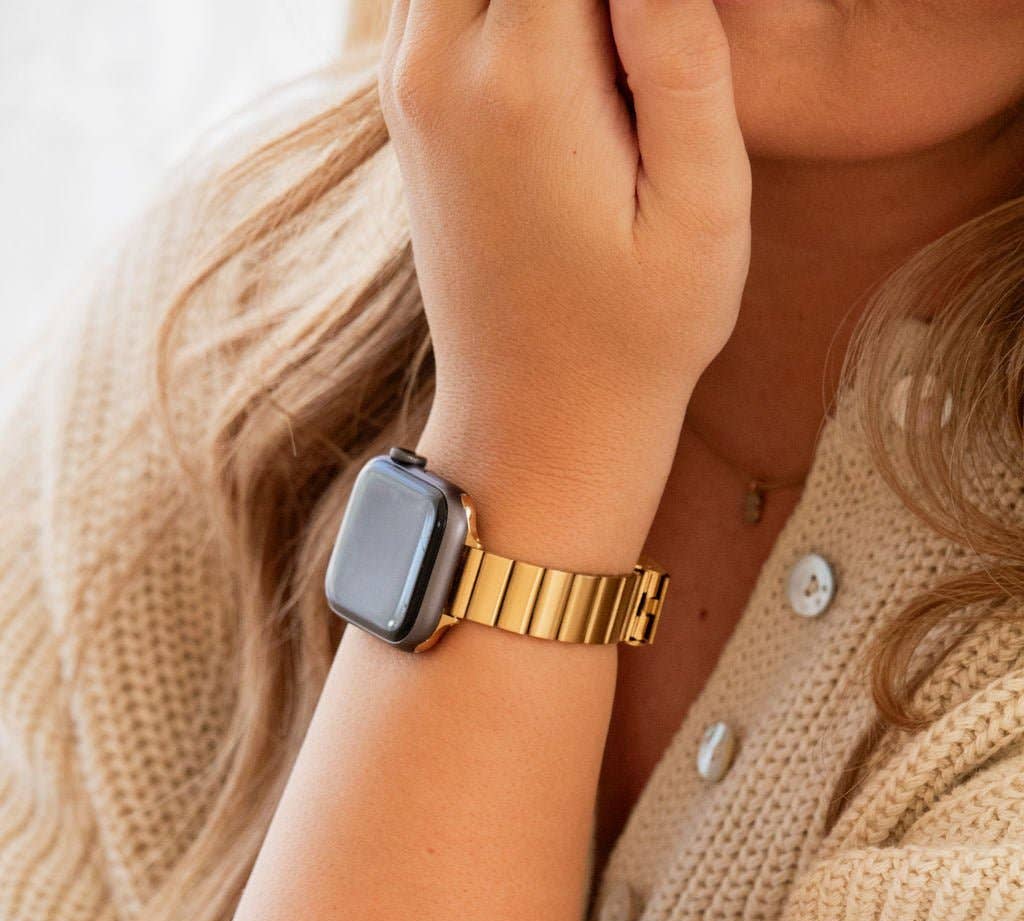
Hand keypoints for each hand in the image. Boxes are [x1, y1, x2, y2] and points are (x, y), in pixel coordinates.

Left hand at [378, 0, 751, 568]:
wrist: (535, 423)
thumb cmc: (639, 334)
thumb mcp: (703, 207)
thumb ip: (684, 54)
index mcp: (524, 81)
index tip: (668, 32)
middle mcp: (441, 63)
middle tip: (647, 43)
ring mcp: (408, 78)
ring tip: (618, 55)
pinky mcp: (407, 95)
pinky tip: (579, 41)